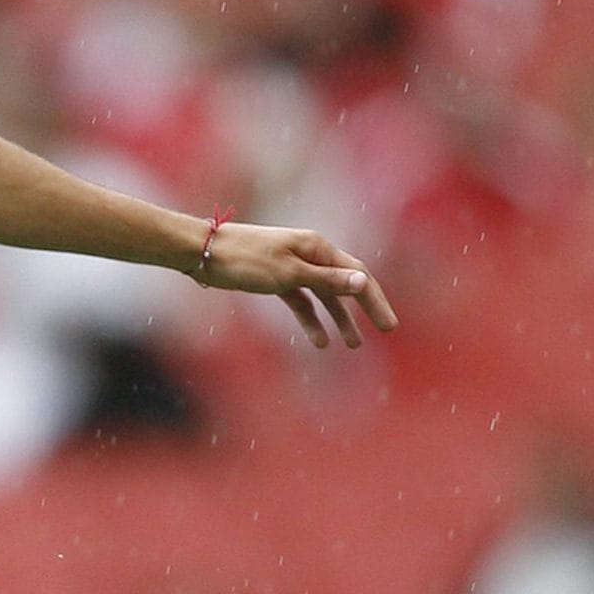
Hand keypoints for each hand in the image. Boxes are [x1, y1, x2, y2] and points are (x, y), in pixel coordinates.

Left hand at [198, 221, 398, 349]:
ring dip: (339, 319)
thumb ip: (326, 280)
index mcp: (318, 248)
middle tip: (384, 331)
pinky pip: (301, 301)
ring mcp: (292, 267)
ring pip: (324, 296)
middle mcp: (310, 255)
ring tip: (353, 345)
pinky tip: (319, 341)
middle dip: (364, 309)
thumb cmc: (246, 259)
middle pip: (345, 284)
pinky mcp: (275, 279)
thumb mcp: (289, 273)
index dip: (375, 300)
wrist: (205, 252)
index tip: (388, 326)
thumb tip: (363, 282)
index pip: (357, 275)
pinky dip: (310, 319)